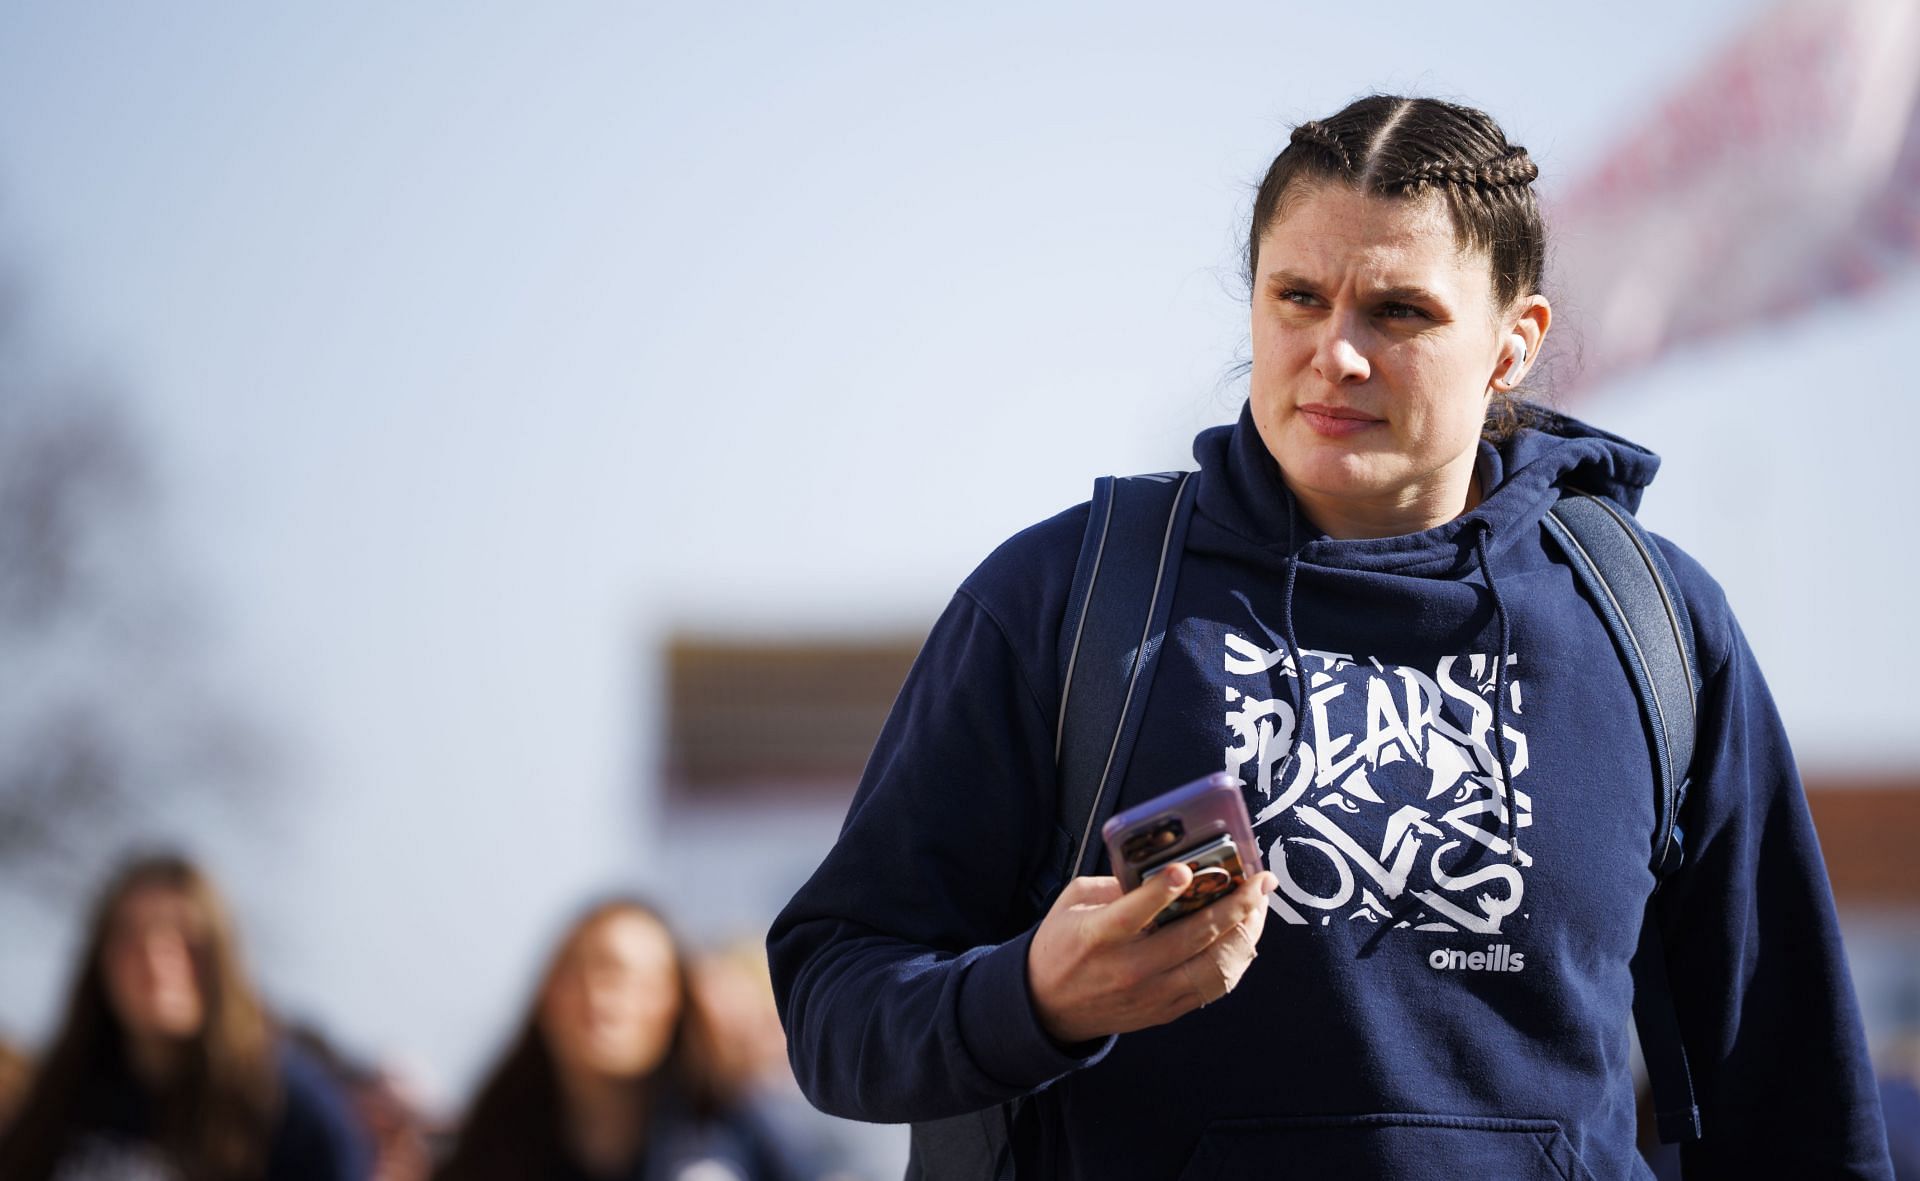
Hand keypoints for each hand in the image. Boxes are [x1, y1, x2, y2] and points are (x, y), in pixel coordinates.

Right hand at [1026, 864, 1277, 1045]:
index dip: (1161, 890)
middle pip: (1192, 937)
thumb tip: (1166, 868)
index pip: (1134, 913)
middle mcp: (1129, 968)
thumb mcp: (1073, 902)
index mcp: (1098, 936)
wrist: (1048, 1006)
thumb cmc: (1062, 944)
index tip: (1186, 869)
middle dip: (1235, 906)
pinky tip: (1245, 938)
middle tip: (1260, 882)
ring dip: (1245, 935)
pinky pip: (1213, 987)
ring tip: (1259, 908)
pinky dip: (1235, 960)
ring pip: (1214, 967)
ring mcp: (1151, 994)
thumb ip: (1116, 885)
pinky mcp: (1165, 1010)